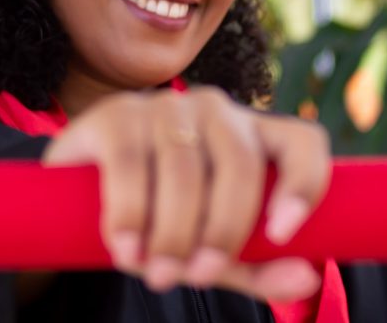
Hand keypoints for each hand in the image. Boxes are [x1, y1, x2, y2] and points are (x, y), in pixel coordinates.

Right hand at [42, 86, 330, 301]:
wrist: (80, 198)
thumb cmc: (162, 220)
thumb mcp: (211, 250)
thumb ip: (257, 266)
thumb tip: (306, 280)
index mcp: (254, 137)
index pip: (303, 143)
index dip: (304, 183)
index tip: (283, 234)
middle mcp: (216, 111)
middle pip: (240, 164)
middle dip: (223, 229)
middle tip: (198, 277)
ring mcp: (165, 107)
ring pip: (184, 168)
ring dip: (172, 231)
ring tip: (157, 274)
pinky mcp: (116, 114)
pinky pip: (130, 164)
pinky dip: (131, 213)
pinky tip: (126, 247)